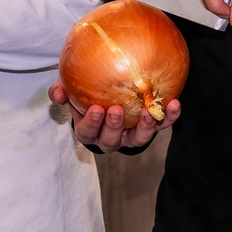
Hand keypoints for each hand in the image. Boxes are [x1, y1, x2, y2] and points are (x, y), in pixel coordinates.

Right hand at [51, 83, 178, 152]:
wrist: (111, 99)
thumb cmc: (87, 97)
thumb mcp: (72, 94)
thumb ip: (62, 92)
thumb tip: (57, 92)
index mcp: (90, 131)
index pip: (87, 132)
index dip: (92, 123)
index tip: (95, 108)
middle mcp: (112, 138)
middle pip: (112, 140)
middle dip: (114, 127)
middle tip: (116, 110)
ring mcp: (132, 135)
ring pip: (139, 138)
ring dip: (145, 127)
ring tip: (148, 111)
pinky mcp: (151, 128)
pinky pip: (161, 125)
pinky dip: (168, 117)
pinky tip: (174, 103)